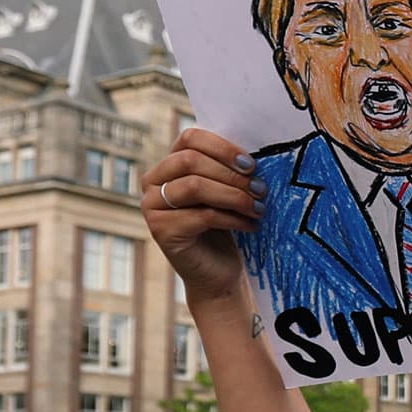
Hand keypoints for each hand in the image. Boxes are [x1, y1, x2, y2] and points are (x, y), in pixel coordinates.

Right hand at [141, 127, 265, 306]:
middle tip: (260, 189)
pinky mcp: (161, 230)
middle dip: (231, 175)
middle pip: (191, 160)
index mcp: (168, 165)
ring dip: (234, 196)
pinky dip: (232, 219)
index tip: (251, 164)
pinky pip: (202, 215)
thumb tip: (251, 152)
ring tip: (258, 208)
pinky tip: (251, 225)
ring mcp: (151, 206)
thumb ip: (225, 168)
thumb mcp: (224, 191)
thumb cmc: (224, 226)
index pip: (189, 138)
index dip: (222, 147)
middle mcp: (152, 182)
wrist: (217, 272)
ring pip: (196, 187)